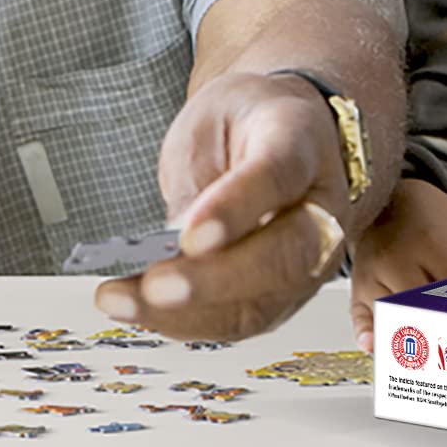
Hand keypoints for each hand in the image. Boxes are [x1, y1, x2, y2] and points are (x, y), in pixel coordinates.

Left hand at [93, 71, 351, 340]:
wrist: (279, 133)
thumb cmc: (243, 125)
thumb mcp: (212, 123)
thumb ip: (199, 180)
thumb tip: (173, 244)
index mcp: (302, 143)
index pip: (278, 177)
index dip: (235, 208)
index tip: (189, 234)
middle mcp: (321, 207)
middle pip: (286, 256)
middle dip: (214, 280)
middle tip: (155, 286)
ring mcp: (311, 259)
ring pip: (262, 303)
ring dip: (188, 314)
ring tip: (124, 302)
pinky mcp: (283, 294)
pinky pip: (238, 321)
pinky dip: (184, 323)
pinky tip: (138, 309)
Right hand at [348, 178, 446, 349]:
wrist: (390, 199)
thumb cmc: (434, 222)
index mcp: (433, 242)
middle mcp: (397, 258)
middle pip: (420, 306)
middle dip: (442, 333)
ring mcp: (373, 273)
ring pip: (391, 315)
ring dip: (411, 341)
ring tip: (435, 364)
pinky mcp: (357, 286)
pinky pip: (360, 315)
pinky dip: (368, 334)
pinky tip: (376, 348)